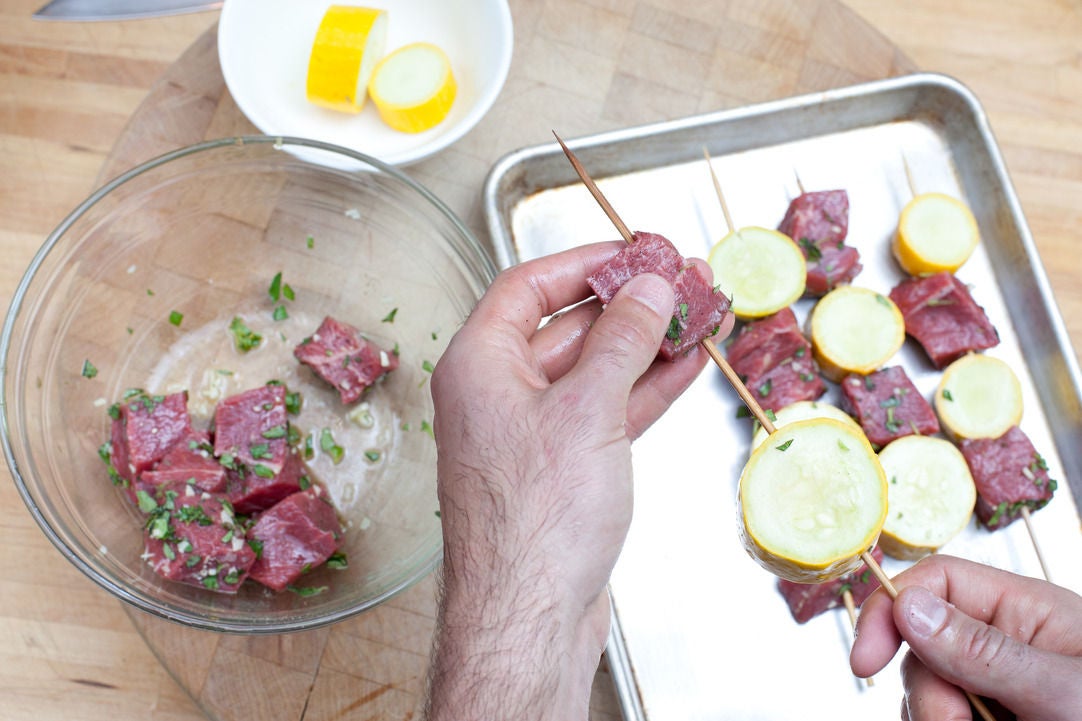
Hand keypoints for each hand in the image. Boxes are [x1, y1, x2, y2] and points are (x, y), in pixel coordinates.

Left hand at [426, 242, 724, 719]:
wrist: (530, 616)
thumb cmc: (535, 518)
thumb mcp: (588, 409)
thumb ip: (621, 340)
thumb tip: (647, 289)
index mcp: (479, 365)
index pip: (527, 286)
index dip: (582, 262)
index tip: (632, 250)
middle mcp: (498, 394)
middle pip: (567, 327)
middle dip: (628, 305)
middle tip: (683, 282)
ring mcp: (531, 434)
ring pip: (593, 371)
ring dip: (645, 345)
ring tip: (699, 317)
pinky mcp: (562, 470)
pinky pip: (605, 413)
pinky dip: (644, 390)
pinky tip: (685, 368)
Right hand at [851, 554, 1081, 720]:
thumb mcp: (1061, 690)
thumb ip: (983, 650)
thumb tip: (910, 608)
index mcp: (1024, 610)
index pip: (935, 582)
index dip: (891, 611)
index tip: (865, 661)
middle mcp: (1004, 642)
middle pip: (921, 646)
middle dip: (928, 692)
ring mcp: (997, 686)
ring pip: (927, 692)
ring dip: (936, 719)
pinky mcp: (993, 718)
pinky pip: (943, 719)